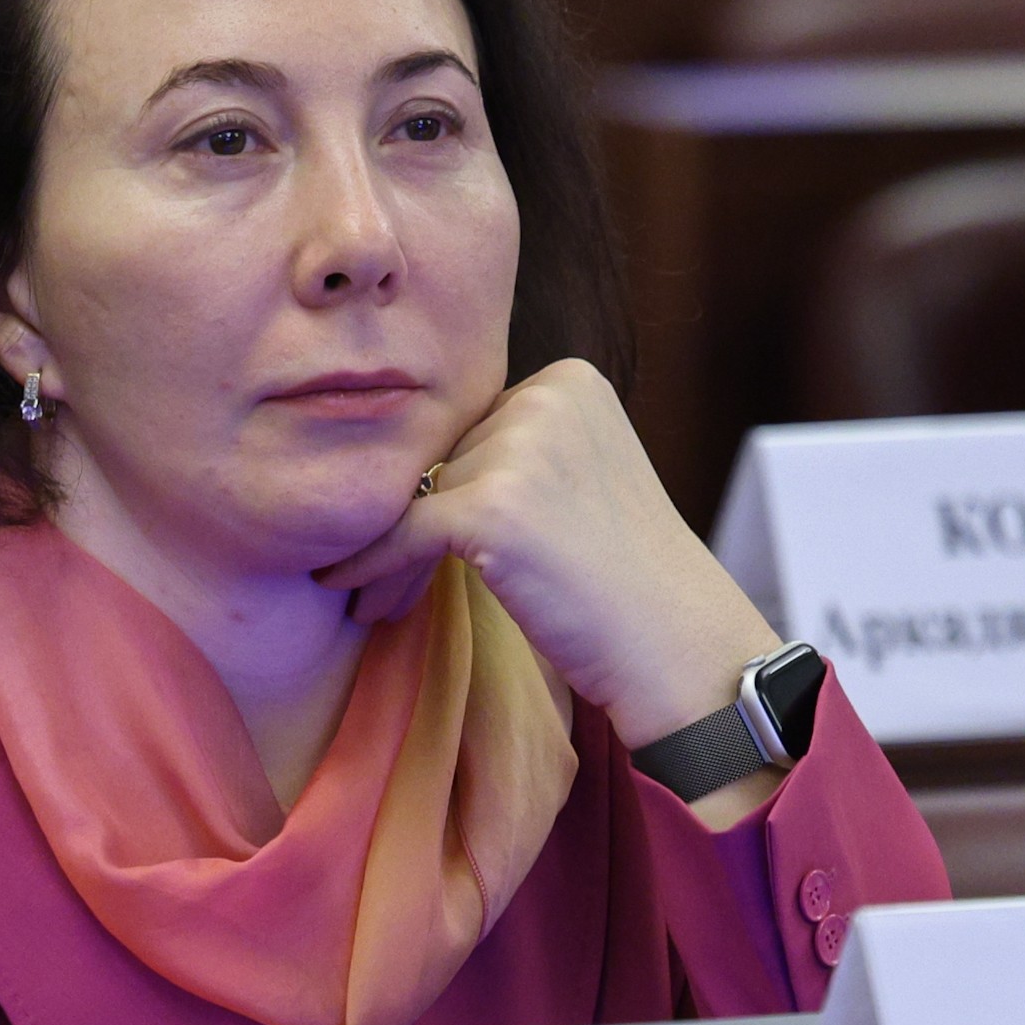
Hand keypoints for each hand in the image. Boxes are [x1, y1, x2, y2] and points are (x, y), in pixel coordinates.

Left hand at [313, 359, 781, 753]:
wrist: (676, 644)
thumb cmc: (629, 578)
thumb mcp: (582, 476)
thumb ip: (516, 449)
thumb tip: (413, 461)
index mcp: (571, 380)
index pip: (475, 424)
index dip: (446, 486)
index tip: (421, 541)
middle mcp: (546, 397)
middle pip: (444, 456)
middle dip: (417, 521)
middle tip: (385, 580)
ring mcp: (520, 448)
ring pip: (418, 497)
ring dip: (395, 553)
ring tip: (380, 603)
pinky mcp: (491, 505)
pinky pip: (400, 532)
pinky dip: (369, 565)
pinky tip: (348, 591)